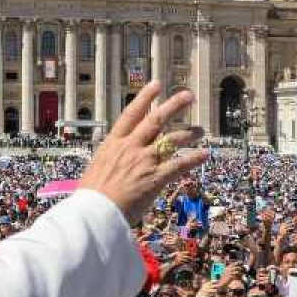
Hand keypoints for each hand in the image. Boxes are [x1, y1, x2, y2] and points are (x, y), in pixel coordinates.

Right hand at [77, 82, 208, 223]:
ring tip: (200, 129)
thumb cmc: (91, 196)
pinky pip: (179, 165)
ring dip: (189, 133)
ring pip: (172, 140)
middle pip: (156, 120)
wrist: (94, 212)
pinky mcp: (155, 178)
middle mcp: (131, 147)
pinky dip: (194, 159)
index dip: (145, 97)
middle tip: (188, 96)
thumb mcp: (96, 169)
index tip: (156, 84)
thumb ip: (110, 160)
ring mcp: (144, 161)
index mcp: (113, 143)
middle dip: (174, 105)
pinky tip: (205, 154)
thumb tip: (113, 160)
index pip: (132, 114)